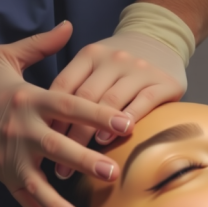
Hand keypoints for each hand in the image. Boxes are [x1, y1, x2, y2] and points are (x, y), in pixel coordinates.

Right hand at [0, 21, 132, 206]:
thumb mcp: (6, 56)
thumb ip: (41, 45)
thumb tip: (69, 25)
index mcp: (29, 99)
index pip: (69, 106)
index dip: (98, 114)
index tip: (125, 123)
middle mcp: (22, 130)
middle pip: (57, 147)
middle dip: (85, 160)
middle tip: (112, 172)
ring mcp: (11, 156)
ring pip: (38, 181)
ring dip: (59, 202)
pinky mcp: (3, 173)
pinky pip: (23, 198)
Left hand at [49, 31, 186, 178]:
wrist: (161, 42)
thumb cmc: (119, 65)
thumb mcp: (94, 64)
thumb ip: (75, 85)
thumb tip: (47, 126)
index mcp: (90, 54)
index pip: (64, 86)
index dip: (52, 117)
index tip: (44, 143)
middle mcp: (114, 59)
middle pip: (86, 98)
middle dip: (71, 133)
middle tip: (61, 165)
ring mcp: (139, 69)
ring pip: (112, 101)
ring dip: (95, 130)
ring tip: (85, 157)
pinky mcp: (163, 82)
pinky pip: (144, 103)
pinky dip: (127, 119)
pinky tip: (117, 137)